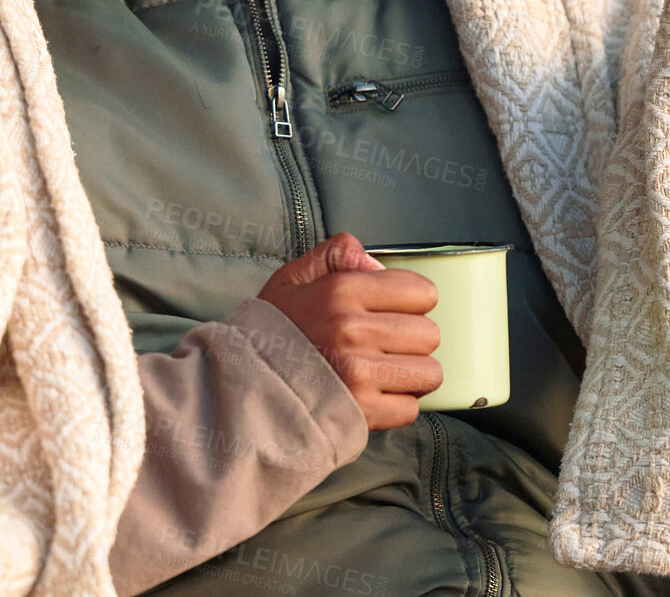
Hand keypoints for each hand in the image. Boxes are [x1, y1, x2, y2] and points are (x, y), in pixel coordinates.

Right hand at [257, 232, 440, 429]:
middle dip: (412, 338)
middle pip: (430, 334)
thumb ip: (336, 254)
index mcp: (341, 291)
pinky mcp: (361, 415)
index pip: (421, 292)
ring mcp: (358, 375)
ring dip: (411, 374)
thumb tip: (377, 264)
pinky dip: (396, 405)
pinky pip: (410, 409)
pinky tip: (372, 395)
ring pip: (428, 373)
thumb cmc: (270, 332)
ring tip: (382, 371)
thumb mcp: (293, 278)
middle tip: (385, 344)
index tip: (394, 310)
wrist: (240, 387)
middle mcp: (353, 331)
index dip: (411, 301)